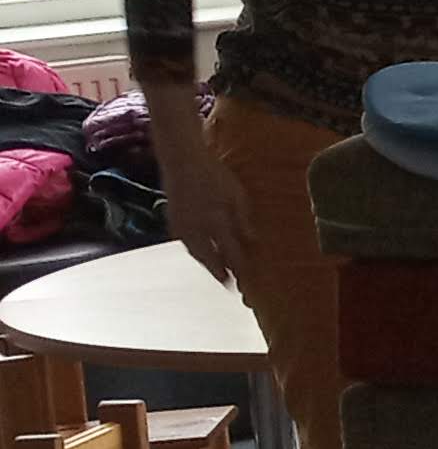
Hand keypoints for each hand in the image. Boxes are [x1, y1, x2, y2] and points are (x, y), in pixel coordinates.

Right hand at [157, 142, 247, 290]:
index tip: (247, 281)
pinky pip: (186, 244)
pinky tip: (201, 255)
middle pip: (211, 258)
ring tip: (218, 274)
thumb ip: (243, 220)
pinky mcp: (173, 221)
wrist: (182, 161)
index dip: (239, 268)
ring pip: (196, 253)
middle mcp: (197, 229)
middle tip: (231, 286)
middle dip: (221, 273)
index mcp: (216, 222)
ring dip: (207, 265)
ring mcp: (182, 226)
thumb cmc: (214, 175)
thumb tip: (252, 240)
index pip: (230, 253)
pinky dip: (195, 253)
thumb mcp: (236, 195)